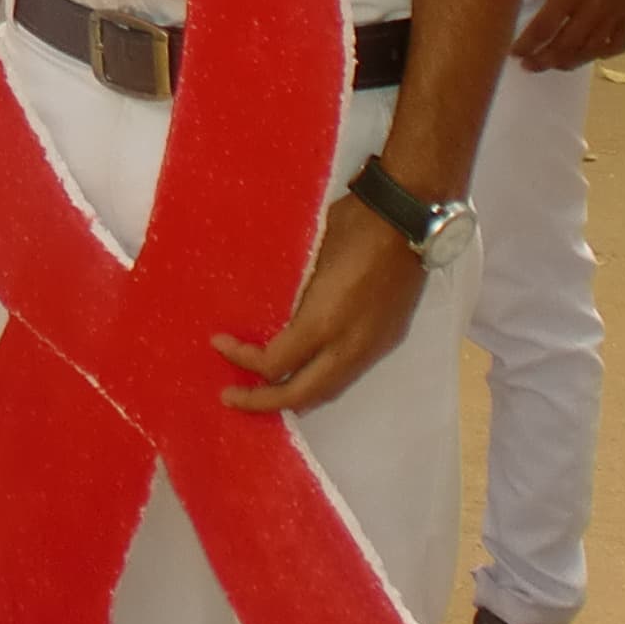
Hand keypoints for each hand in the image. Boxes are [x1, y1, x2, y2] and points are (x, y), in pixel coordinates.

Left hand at [214, 191, 429, 413]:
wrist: (405, 221)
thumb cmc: (350, 227)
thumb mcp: (307, 257)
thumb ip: (291, 296)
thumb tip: (269, 312)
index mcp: (323, 322)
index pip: (274, 362)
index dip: (242, 358)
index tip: (219, 343)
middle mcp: (348, 346)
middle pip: (302, 394)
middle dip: (264, 402)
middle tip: (232, 397)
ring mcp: (371, 348)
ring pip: (328, 391)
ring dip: (296, 397)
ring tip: (265, 394)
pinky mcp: (385, 342)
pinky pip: (346, 375)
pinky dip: (319, 381)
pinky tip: (304, 374)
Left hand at [513, 0, 624, 69]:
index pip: (543, 28)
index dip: (527, 44)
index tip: (513, 53)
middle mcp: (592, 9)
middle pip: (564, 46)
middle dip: (543, 60)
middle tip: (529, 65)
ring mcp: (614, 14)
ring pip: (589, 50)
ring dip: (569, 61)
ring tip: (554, 64)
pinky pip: (616, 44)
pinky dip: (601, 53)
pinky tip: (590, 53)